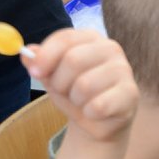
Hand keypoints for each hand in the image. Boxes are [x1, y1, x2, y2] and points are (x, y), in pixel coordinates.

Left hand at [24, 28, 137, 142]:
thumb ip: (39, 62)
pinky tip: (95, 112)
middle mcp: (111, 49)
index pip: (66, 38)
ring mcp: (124, 70)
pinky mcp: (131, 94)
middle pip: (73, 60)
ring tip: (81, 101)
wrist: (98, 120)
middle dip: (59, 82)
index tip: (34, 72)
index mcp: (91, 38)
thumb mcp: (52, 76)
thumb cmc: (75, 93)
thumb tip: (27, 53)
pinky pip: (98, 106)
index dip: (46, 56)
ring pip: (84, 86)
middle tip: (61, 91)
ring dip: (75, 100)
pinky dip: (89, 113)